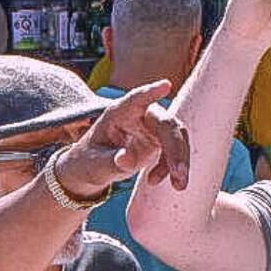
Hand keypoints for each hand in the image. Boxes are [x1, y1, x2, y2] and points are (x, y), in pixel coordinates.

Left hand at [53, 79, 189, 198]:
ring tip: (179, 184)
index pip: (135, 99)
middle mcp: (139, 115)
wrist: (92, 167)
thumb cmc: (89, 160)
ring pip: (176, 136)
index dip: (151, 92)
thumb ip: (110, 162)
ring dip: (181, 159)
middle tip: (179, 173)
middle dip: (176, 148)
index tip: (165, 86)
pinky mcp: (159, 140)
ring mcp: (151, 126)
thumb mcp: (94, 164)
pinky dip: (171, 167)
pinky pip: (174, 150)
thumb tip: (127, 159)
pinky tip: (154, 180)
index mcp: (118, 113)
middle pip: (165, 123)